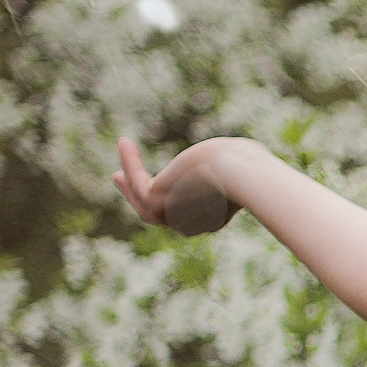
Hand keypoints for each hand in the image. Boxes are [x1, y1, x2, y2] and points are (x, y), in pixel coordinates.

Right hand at [111, 135, 255, 234]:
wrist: (240, 174)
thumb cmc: (247, 166)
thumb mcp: (239, 166)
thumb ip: (229, 166)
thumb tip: (230, 155)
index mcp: (212, 219)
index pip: (183, 212)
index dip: (167, 199)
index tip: (155, 182)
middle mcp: (190, 223)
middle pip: (155, 213)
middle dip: (136, 196)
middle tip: (120, 177)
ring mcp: (172, 216)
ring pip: (143, 201)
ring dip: (128, 179)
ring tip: (122, 153)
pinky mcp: (157, 202)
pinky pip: (137, 182)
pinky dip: (129, 162)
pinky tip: (124, 142)